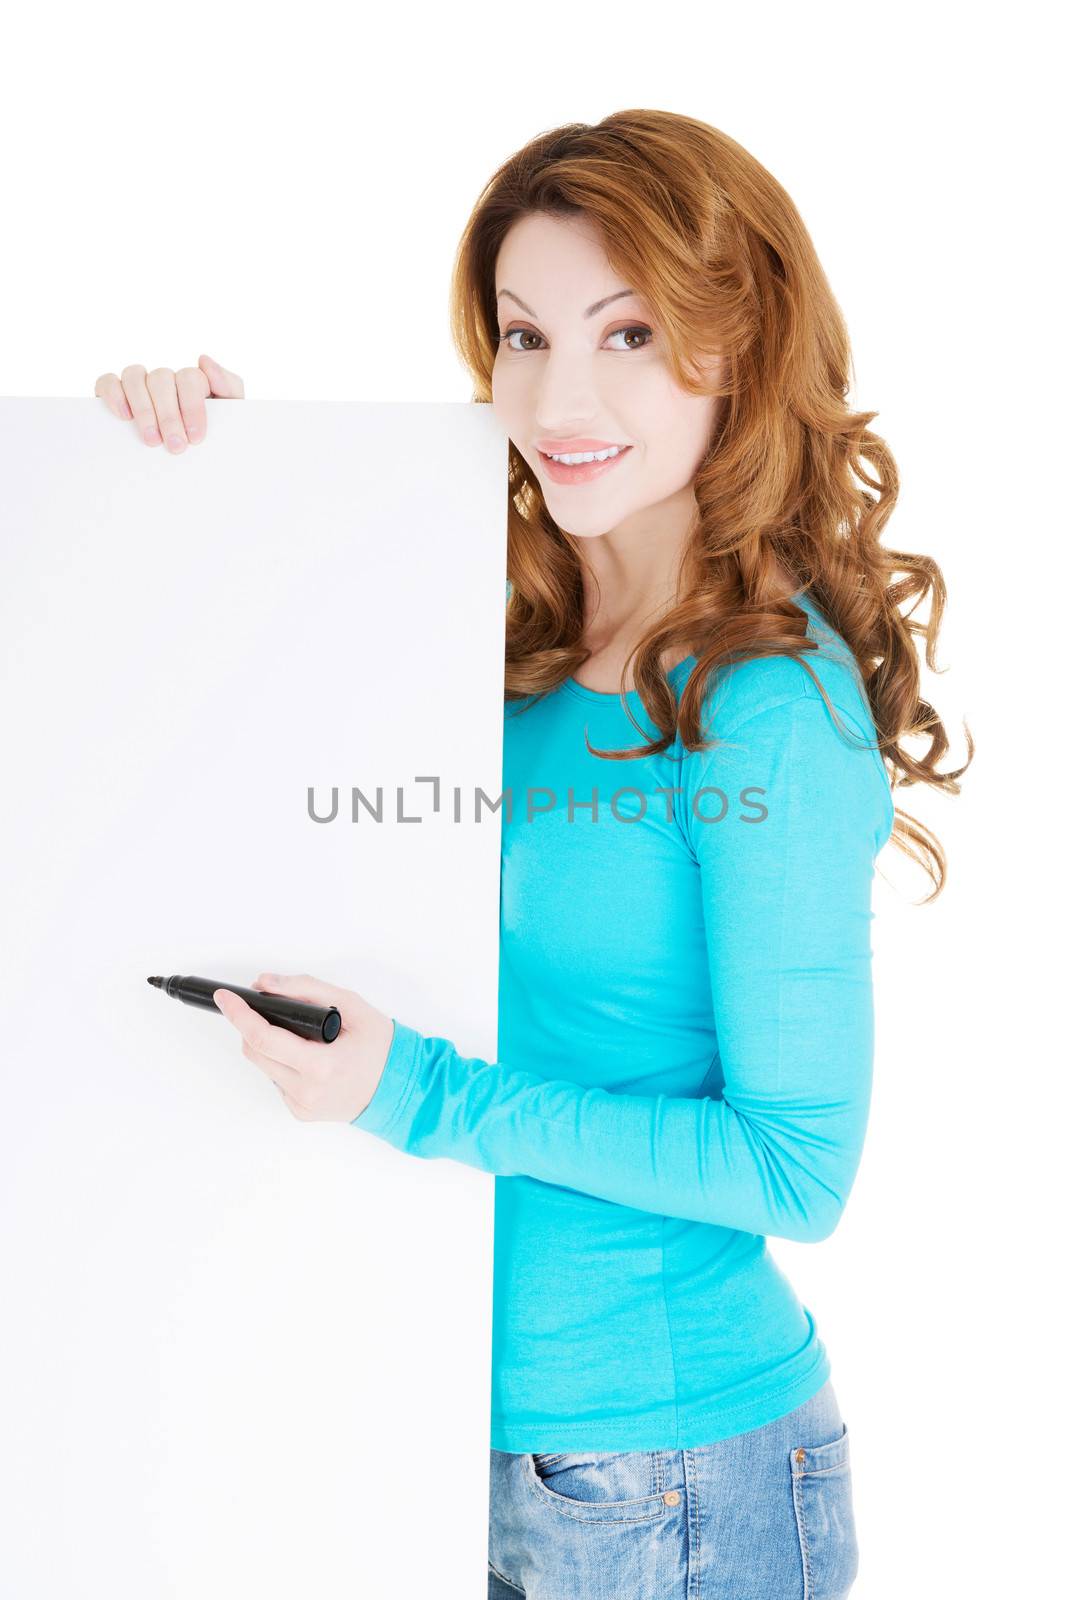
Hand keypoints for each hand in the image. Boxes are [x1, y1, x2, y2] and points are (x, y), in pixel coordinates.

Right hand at [93, 353, 243, 453]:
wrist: (192, 470)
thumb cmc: (208, 439)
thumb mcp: (229, 416)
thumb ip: (228, 387)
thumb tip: (204, 360)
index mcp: (191, 381)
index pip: (190, 379)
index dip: (192, 407)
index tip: (196, 438)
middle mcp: (164, 378)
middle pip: (162, 379)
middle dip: (169, 415)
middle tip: (176, 447)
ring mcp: (138, 382)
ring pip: (135, 377)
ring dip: (144, 409)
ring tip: (152, 440)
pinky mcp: (113, 391)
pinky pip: (108, 382)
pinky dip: (114, 394)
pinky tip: (124, 416)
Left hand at [213, 972, 394, 1123]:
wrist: (401, 1087)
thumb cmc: (382, 1047)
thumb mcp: (351, 1004)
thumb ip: (305, 989)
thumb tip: (265, 985)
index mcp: (321, 1066)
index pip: (263, 1037)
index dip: (238, 1014)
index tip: (224, 997)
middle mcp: (307, 1091)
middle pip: (255, 1051)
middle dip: (254, 1026)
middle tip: (270, 1010)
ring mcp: (301, 1105)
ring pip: (263, 1065)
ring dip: (269, 1044)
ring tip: (301, 1036)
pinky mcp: (299, 1112)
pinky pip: (277, 1079)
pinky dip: (283, 1062)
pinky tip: (308, 1056)